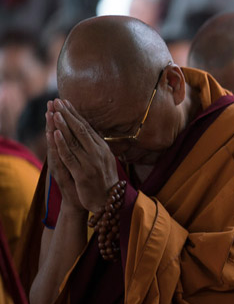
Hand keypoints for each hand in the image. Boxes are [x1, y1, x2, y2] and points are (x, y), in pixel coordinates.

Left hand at [49, 98, 118, 212]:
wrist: (108, 202)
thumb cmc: (105, 181)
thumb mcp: (105, 160)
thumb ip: (97, 146)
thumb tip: (90, 131)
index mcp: (103, 149)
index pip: (88, 127)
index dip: (76, 114)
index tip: (66, 102)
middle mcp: (98, 153)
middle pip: (81, 130)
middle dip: (68, 115)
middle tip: (58, 101)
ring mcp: (91, 164)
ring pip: (75, 141)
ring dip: (64, 126)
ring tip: (54, 112)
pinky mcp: (82, 174)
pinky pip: (70, 157)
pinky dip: (62, 145)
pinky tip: (56, 134)